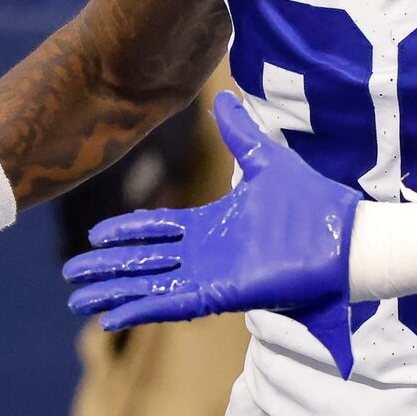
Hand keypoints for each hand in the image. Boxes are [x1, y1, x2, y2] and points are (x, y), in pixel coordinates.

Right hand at [59, 93, 356, 373]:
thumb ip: (238, 134)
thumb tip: (223, 97)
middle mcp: (206, 255)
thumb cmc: (313, 205)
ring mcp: (211, 277)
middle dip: (106, 269)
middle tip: (70, 277)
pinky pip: (171, 305)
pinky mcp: (222, 295)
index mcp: (212, 227)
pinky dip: (140, 310)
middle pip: (143, 262)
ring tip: (78, 301)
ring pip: (149, 286)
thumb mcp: (264, 161)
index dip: (124, 234)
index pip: (157, 230)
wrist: (346, 238)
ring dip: (113, 293)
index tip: (94, 238)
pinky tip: (110, 318)